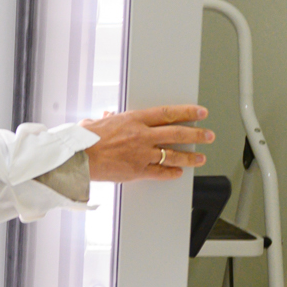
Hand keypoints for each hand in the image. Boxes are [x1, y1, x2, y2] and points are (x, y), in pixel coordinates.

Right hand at [82, 105, 214, 181]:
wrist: (78, 157)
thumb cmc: (84, 140)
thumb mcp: (96, 123)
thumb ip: (106, 119)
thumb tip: (107, 115)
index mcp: (134, 119)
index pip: (168, 113)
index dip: (187, 112)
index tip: (200, 112)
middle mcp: (142, 135)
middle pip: (177, 134)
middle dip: (196, 135)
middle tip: (208, 135)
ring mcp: (141, 154)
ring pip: (173, 155)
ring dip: (190, 156)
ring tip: (200, 157)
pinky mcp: (137, 171)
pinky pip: (160, 172)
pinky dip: (171, 173)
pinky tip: (179, 173)